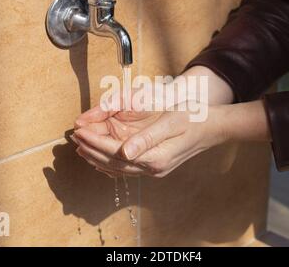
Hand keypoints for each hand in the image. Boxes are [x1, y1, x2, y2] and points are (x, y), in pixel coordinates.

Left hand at [73, 100, 224, 177]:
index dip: (95, 142)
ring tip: (82, 148)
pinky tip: (103, 158)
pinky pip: (127, 168)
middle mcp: (153, 168)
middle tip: (74, 139)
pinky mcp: (156, 165)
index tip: (79, 131)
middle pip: (114, 163)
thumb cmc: (193, 119)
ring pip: (119, 167)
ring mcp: (155, 169)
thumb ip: (147, 138)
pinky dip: (111, 163)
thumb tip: (124, 151)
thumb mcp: (171, 123)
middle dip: (92, 150)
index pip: (116, 153)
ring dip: (98, 158)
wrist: (214, 128)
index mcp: (155, 157)